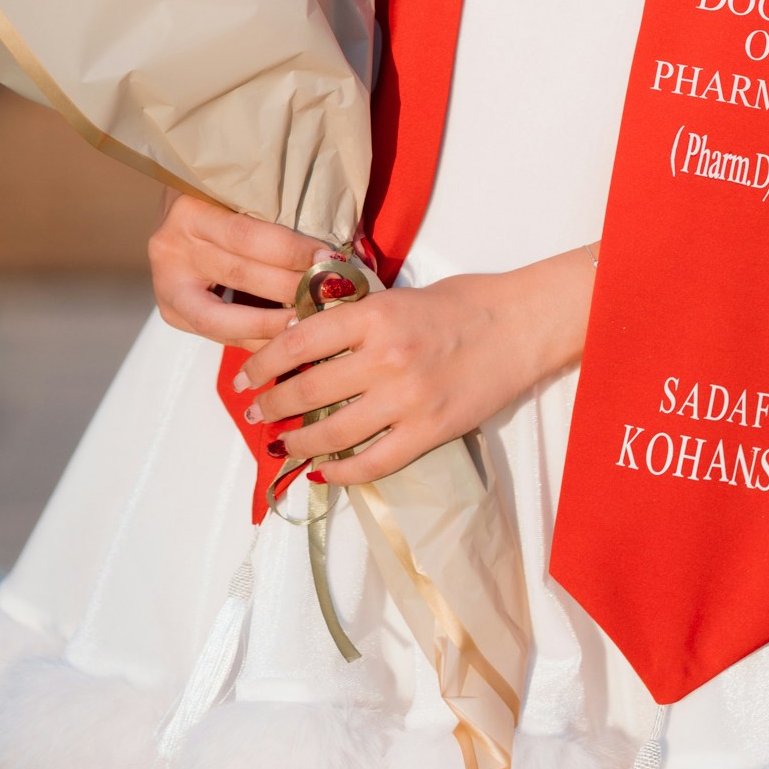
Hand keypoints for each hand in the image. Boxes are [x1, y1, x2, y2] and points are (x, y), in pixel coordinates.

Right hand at [149, 188, 325, 349]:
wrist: (176, 216)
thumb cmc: (219, 199)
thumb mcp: (238, 194)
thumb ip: (272, 214)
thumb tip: (328, 249)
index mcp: (188, 211)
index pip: (246, 236)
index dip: (290, 251)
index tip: (329, 259)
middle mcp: (170, 249)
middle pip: (240, 275)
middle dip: (290, 288)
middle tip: (330, 294)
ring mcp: (165, 286)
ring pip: (223, 318)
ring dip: (273, 325)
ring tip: (310, 323)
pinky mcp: (171, 312)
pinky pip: (219, 335)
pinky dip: (256, 338)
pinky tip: (285, 337)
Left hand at [231, 248, 595, 485]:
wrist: (523, 324)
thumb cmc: (466, 301)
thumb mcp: (401, 295)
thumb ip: (358, 319)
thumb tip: (309, 339)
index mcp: (375, 315)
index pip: (298, 341)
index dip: (263, 362)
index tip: (245, 376)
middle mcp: (385, 358)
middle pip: (308, 389)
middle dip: (272, 404)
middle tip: (257, 411)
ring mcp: (407, 400)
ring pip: (333, 432)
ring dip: (298, 441)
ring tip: (282, 443)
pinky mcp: (429, 432)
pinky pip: (373, 461)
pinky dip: (342, 472)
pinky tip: (325, 471)